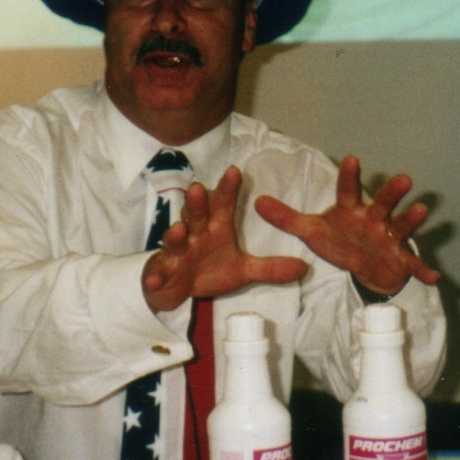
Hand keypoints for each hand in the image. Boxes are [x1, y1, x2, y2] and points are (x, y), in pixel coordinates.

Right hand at [141, 166, 308, 311]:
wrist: (177, 289)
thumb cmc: (209, 270)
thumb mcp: (242, 271)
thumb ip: (270, 268)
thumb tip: (304, 268)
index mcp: (215, 227)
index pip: (222, 204)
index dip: (228, 188)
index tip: (235, 171)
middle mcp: (195, 234)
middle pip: (196, 214)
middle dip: (196, 203)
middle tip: (199, 189)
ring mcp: (177, 252)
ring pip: (175, 238)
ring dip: (176, 234)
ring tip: (180, 229)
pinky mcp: (162, 270)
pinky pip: (158, 271)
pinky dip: (156, 275)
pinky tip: (155, 279)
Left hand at [254, 155, 441, 296]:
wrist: (365, 267)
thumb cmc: (340, 242)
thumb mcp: (312, 232)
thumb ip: (287, 218)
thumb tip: (258, 203)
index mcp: (352, 210)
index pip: (349, 190)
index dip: (350, 176)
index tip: (352, 158)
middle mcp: (374, 219)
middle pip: (383, 202)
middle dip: (392, 192)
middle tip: (404, 179)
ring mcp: (389, 237)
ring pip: (402, 225)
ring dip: (411, 219)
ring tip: (422, 210)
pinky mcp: (398, 258)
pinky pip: (411, 264)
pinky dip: (422, 269)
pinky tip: (434, 276)